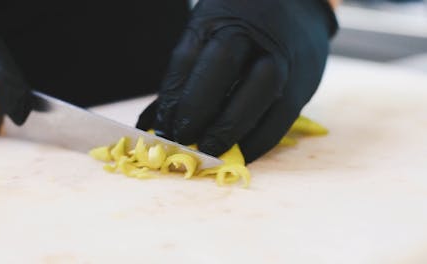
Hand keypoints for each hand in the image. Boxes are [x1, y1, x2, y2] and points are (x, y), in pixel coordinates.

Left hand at [137, 0, 337, 162]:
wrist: (299, 9)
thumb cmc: (240, 29)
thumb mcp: (209, 35)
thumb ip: (185, 76)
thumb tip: (151, 124)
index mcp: (218, 16)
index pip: (188, 54)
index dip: (173, 95)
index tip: (162, 127)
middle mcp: (252, 31)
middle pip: (222, 64)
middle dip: (198, 108)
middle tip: (182, 140)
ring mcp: (283, 55)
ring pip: (259, 90)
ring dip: (230, 129)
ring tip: (209, 151)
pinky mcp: (304, 82)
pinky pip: (282, 116)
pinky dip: (259, 141)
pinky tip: (239, 153)